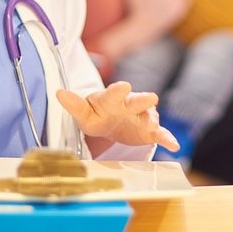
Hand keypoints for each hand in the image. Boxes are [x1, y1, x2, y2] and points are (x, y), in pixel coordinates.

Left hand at [56, 82, 179, 149]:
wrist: (110, 122)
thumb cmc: (96, 114)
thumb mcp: (83, 112)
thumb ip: (73, 104)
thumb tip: (58, 92)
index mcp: (112, 98)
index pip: (114, 92)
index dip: (119, 89)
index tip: (123, 86)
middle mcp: (130, 104)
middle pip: (137, 99)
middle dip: (143, 99)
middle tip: (151, 98)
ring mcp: (141, 116)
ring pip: (150, 116)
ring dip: (152, 120)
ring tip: (153, 127)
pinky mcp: (149, 131)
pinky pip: (160, 134)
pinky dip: (167, 138)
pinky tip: (174, 145)